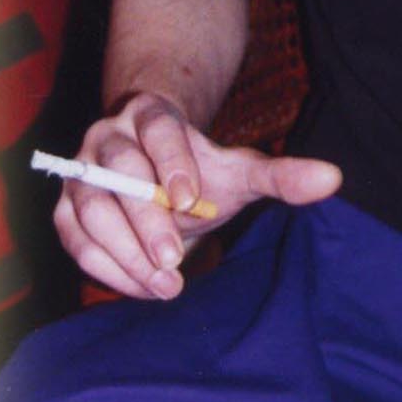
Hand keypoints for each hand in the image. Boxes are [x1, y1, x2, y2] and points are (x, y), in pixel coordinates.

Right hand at [51, 91, 341, 300]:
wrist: (156, 176)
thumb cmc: (199, 173)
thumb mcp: (241, 172)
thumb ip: (281, 175)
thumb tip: (334, 179)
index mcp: (152, 114)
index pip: (158, 129)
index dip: (171, 163)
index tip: (191, 201)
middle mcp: (108, 136)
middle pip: (118, 172)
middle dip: (145, 218)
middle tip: (175, 261)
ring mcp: (81, 171)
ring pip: (90, 208)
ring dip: (124, 251)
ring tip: (165, 285)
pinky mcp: (66, 208)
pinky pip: (75, 238)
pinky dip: (105, 267)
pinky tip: (142, 288)